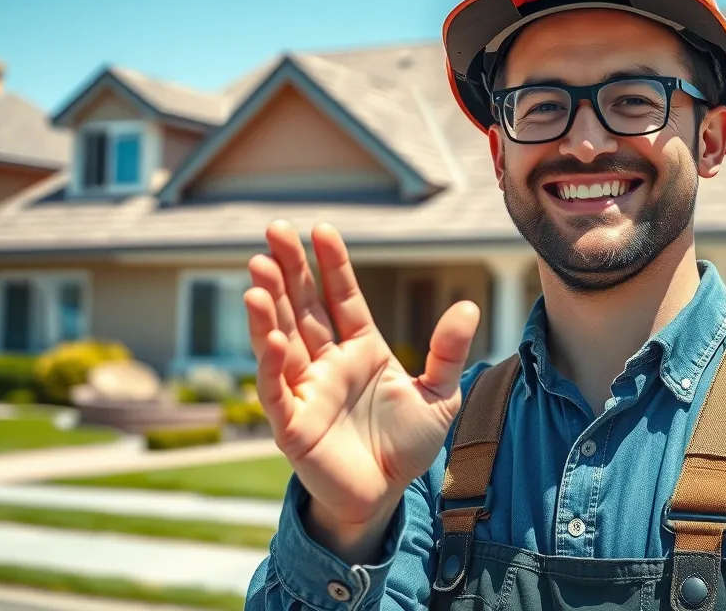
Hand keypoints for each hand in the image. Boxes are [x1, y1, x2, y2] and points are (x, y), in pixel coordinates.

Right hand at [246, 221, 480, 535]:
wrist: (385, 496)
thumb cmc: (406, 445)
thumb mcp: (439, 395)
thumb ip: (447, 351)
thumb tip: (468, 305)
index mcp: (362, 348)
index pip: (343, 297)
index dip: (333, 264)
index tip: (322, 229)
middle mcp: (328, 362)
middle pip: (304, 307)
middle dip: (289, 269)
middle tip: (274, 230)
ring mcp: (306, 389)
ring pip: (281, 339)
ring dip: (268, 307)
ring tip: (258, 271)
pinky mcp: (291, 423)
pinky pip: (276, 388)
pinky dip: (271, 363)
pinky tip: (271, 336)